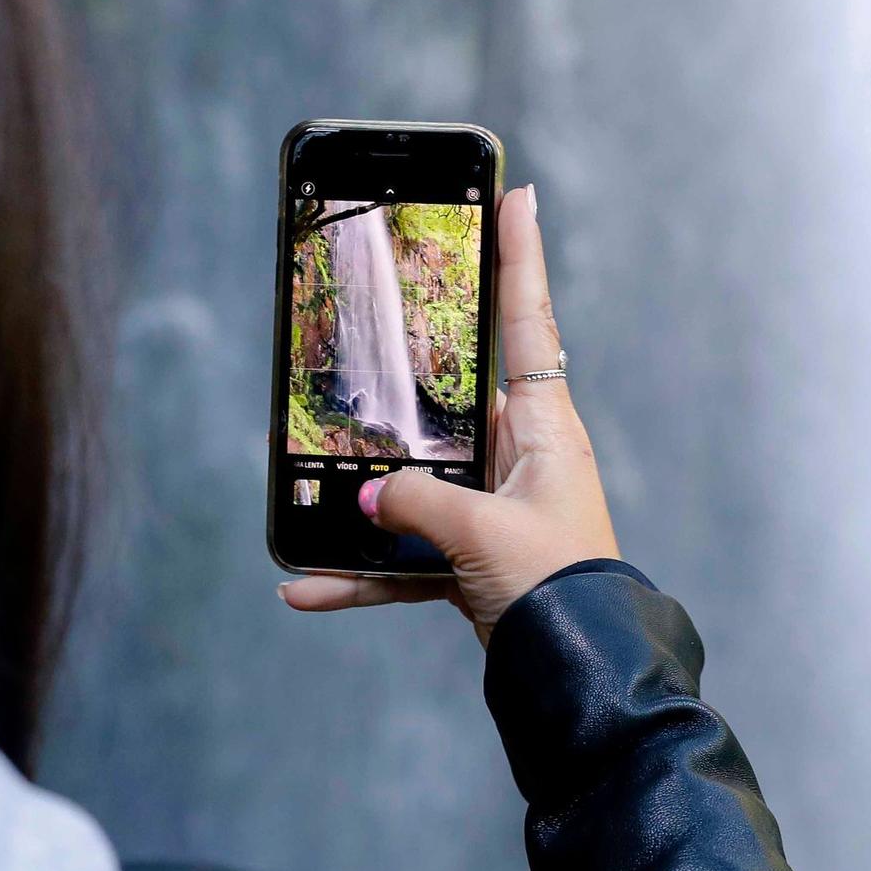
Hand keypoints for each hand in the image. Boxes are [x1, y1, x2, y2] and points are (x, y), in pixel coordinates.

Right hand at [279, 183, 619, 643]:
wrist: (577, 674)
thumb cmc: (557, 590)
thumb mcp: (485, 536)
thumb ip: (420, 503)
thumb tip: (371, 494)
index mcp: (545, 428)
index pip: (529, 322)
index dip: (523, 259)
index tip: (518, 196)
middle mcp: (523, 457)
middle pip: (454, 393)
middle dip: (404, 369)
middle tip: (367, 322)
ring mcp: (497, 506)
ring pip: (417, 479)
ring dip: (361, 490)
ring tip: (292, 476)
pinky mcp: (474, 558)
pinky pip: (406, 552)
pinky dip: (362, 571)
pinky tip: (307, 586)